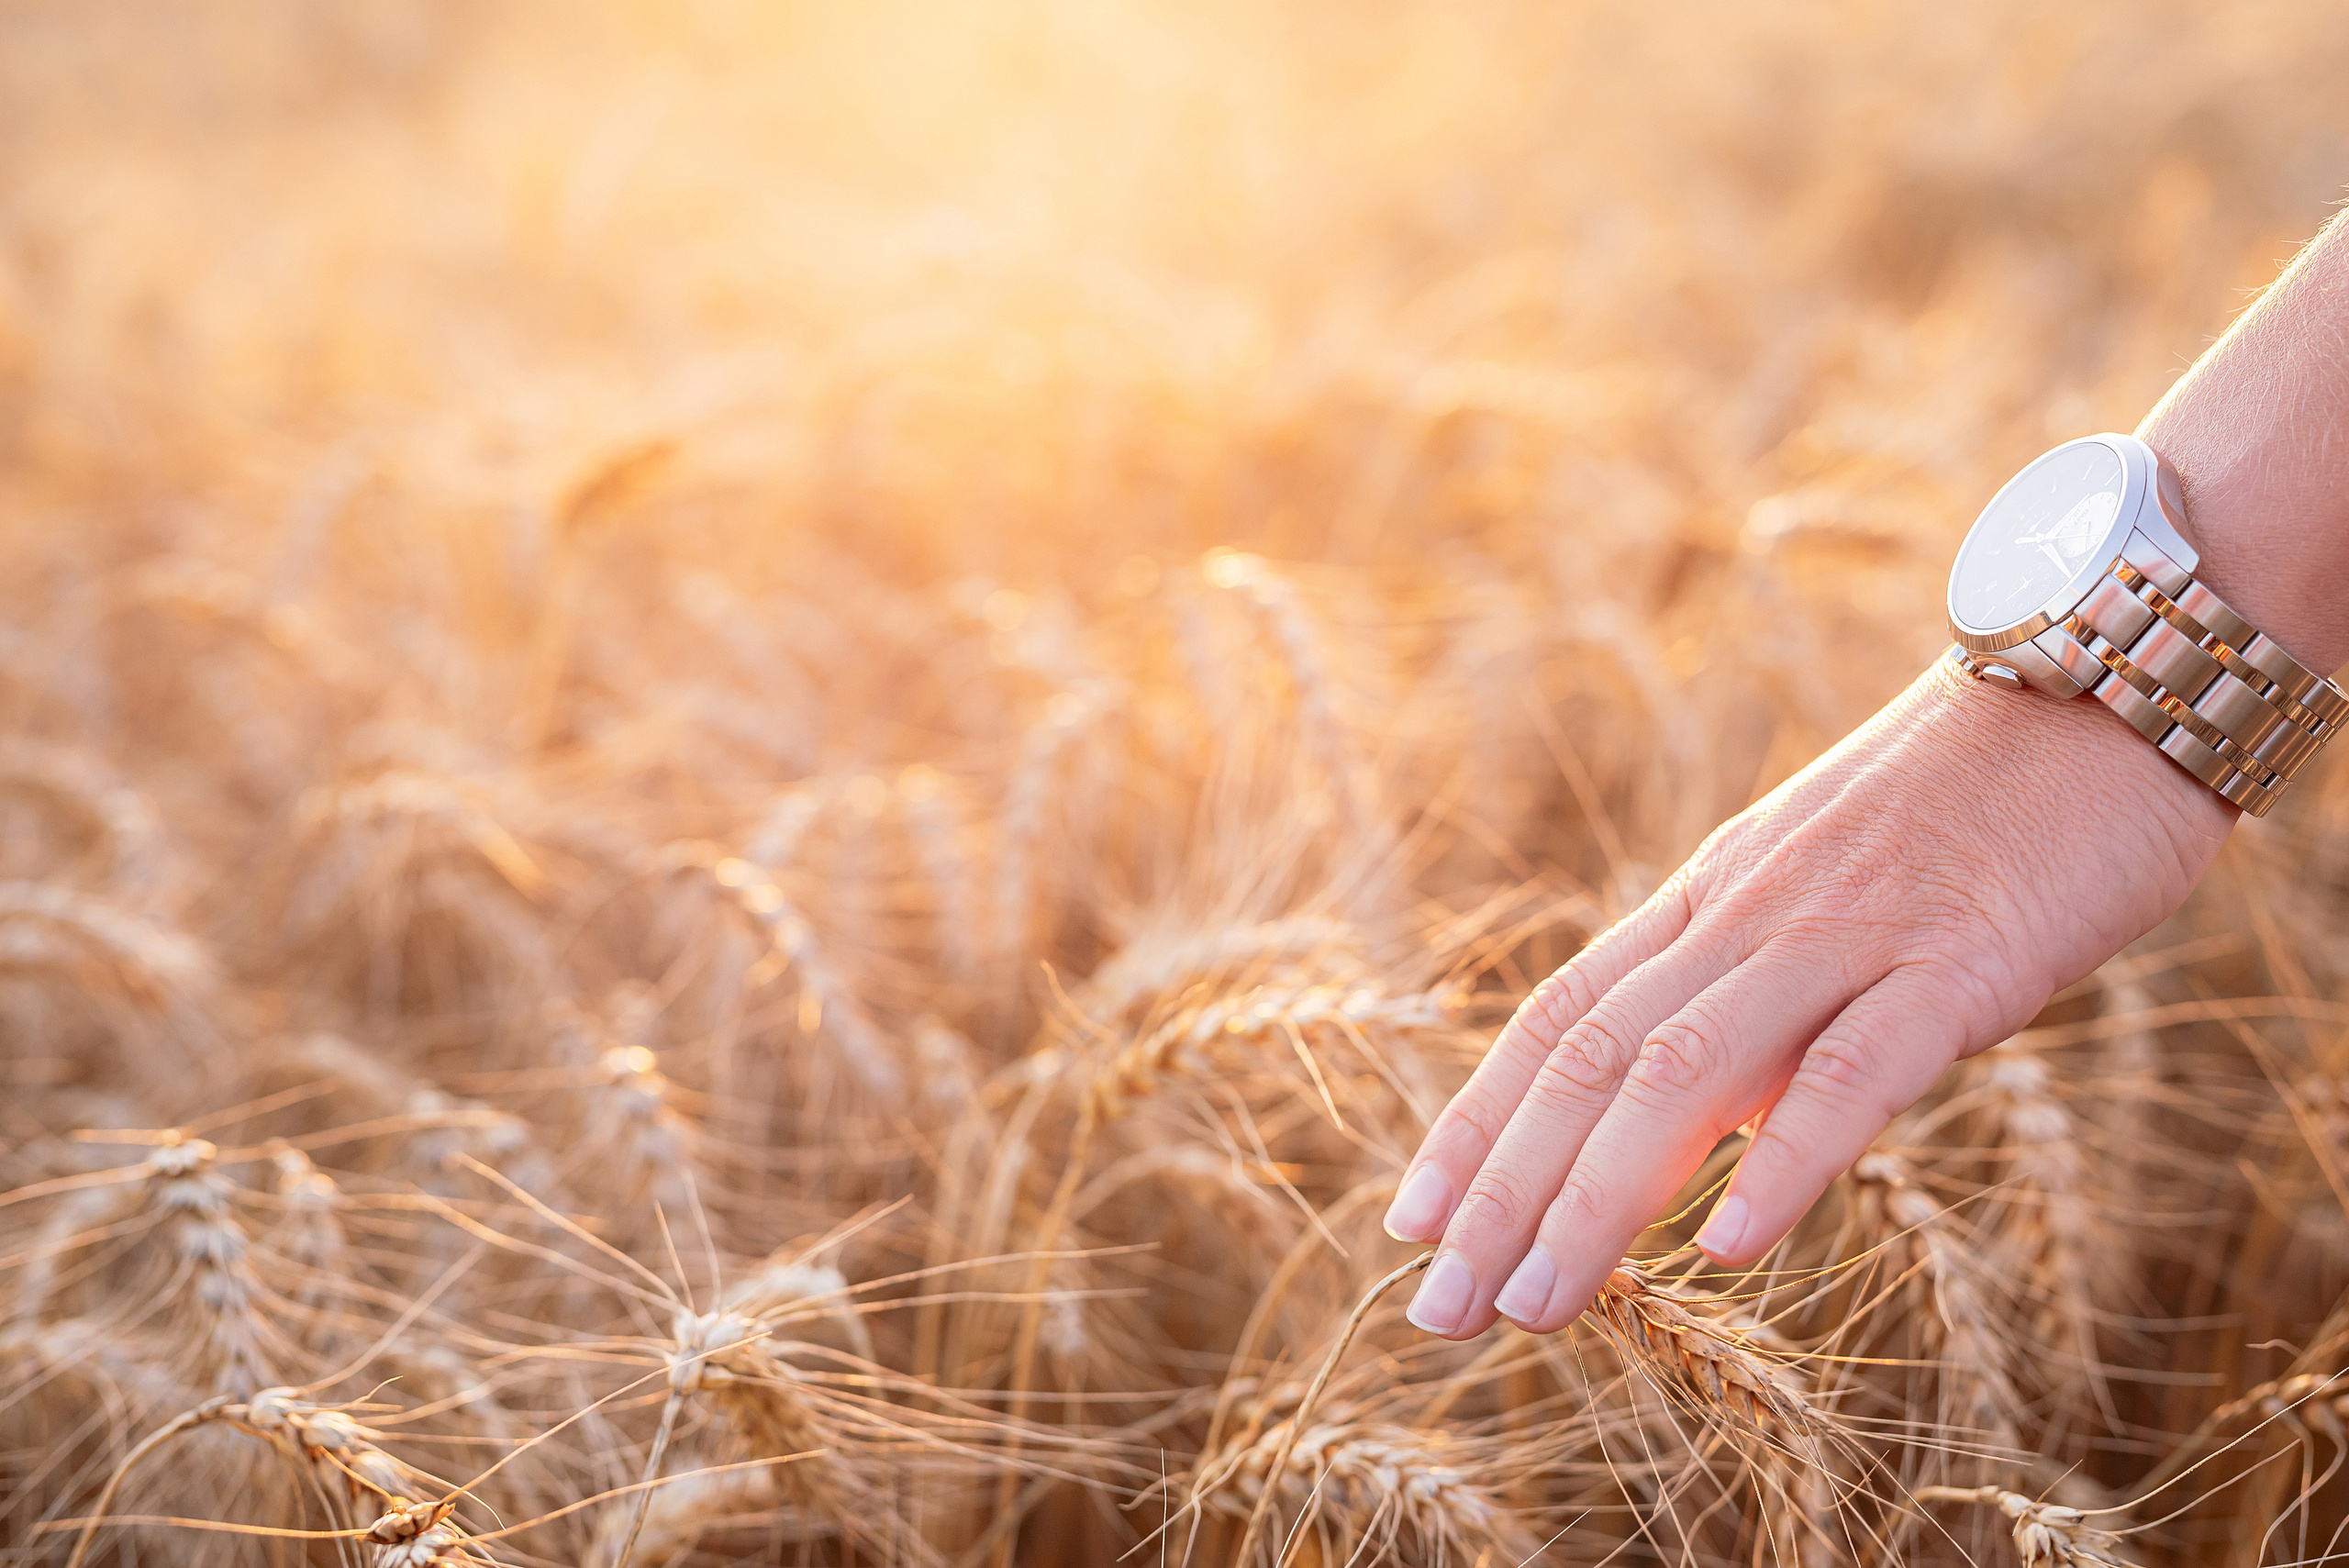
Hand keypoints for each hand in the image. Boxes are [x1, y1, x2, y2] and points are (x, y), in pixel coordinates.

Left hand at [1384, 656, 2234, 1338]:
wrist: (2103, 688)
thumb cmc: (1971, 808)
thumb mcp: (1822, 897)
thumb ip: (1755, 1000)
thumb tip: (1706, 1130)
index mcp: (1705, 902)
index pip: (1554, 1020)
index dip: (1475, 1124)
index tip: (1411, 1223)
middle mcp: (1743, 917)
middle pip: (1588, 1060)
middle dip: (1502, 1191)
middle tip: (1441, 1308)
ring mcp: (1843, 937)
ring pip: (1681, 1072)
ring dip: (1596, 1195)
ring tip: (1537, 1303)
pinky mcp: (1957, 963)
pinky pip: (1851, 1071)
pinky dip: (1783, 1160)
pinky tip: (1729, 1249)